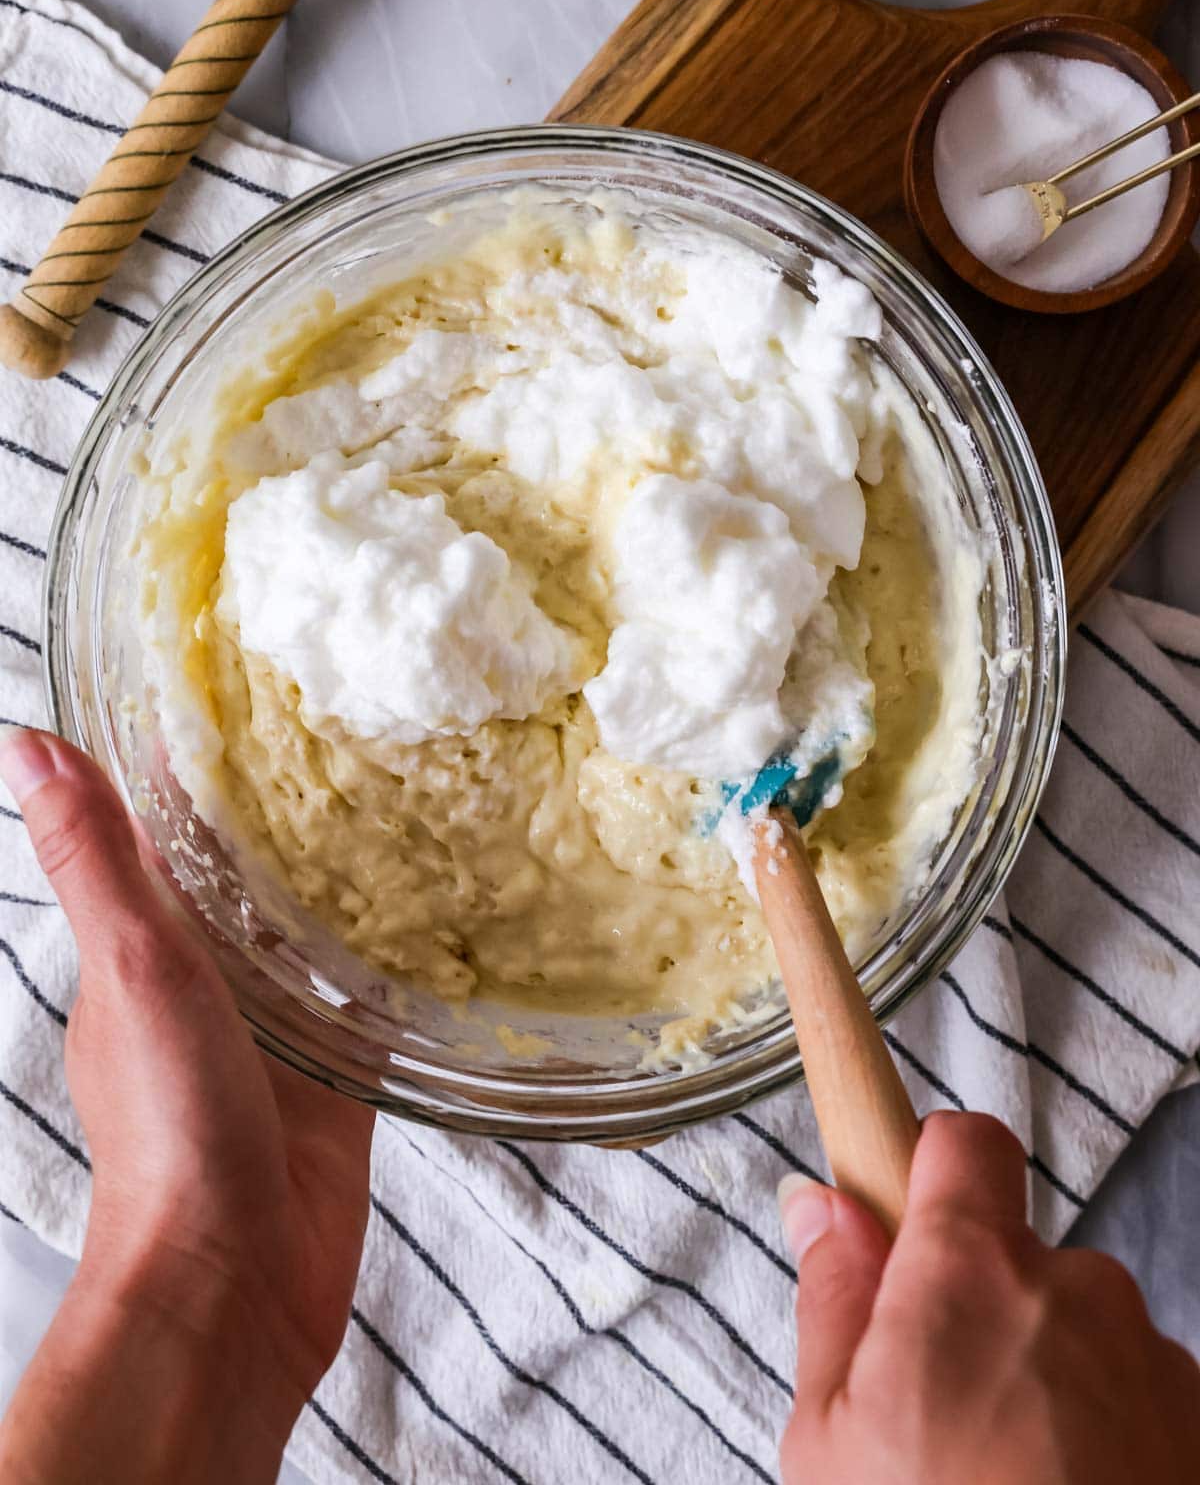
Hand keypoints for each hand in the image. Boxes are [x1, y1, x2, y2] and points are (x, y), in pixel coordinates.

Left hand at [0, 730, 374, 1484]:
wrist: (236, 1280)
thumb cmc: (170, 1130)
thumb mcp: (135, 969)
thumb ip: (97, 860)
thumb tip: (26, 743)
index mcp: (143, 951)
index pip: (164, 832)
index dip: (191, 761)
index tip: (238, 680)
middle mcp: (207, 980)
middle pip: (247, 874)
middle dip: (287, 807)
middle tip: (354, 721)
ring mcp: (275, 1027)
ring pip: (312, 927)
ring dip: (346, 872)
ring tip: (411, 787)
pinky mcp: (338, 1071)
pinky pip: (371, 993)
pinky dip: (398, 950)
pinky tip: (447, 902)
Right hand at [778, 1112, 1199, 1484]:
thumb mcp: (830, 1439)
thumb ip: (832, 1300)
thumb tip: (819, 1205)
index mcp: (972, 1275)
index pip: (966, 1143)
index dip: (929, 1168)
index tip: (902, 1221)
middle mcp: (1081, 1295)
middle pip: (1021, 1260)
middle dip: (981, 1314)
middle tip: (935, 1416)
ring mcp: (1158, 1366)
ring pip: (1083, 1340)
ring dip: (1050, 1386)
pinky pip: (1142, 1403)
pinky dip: (1110, 1443)